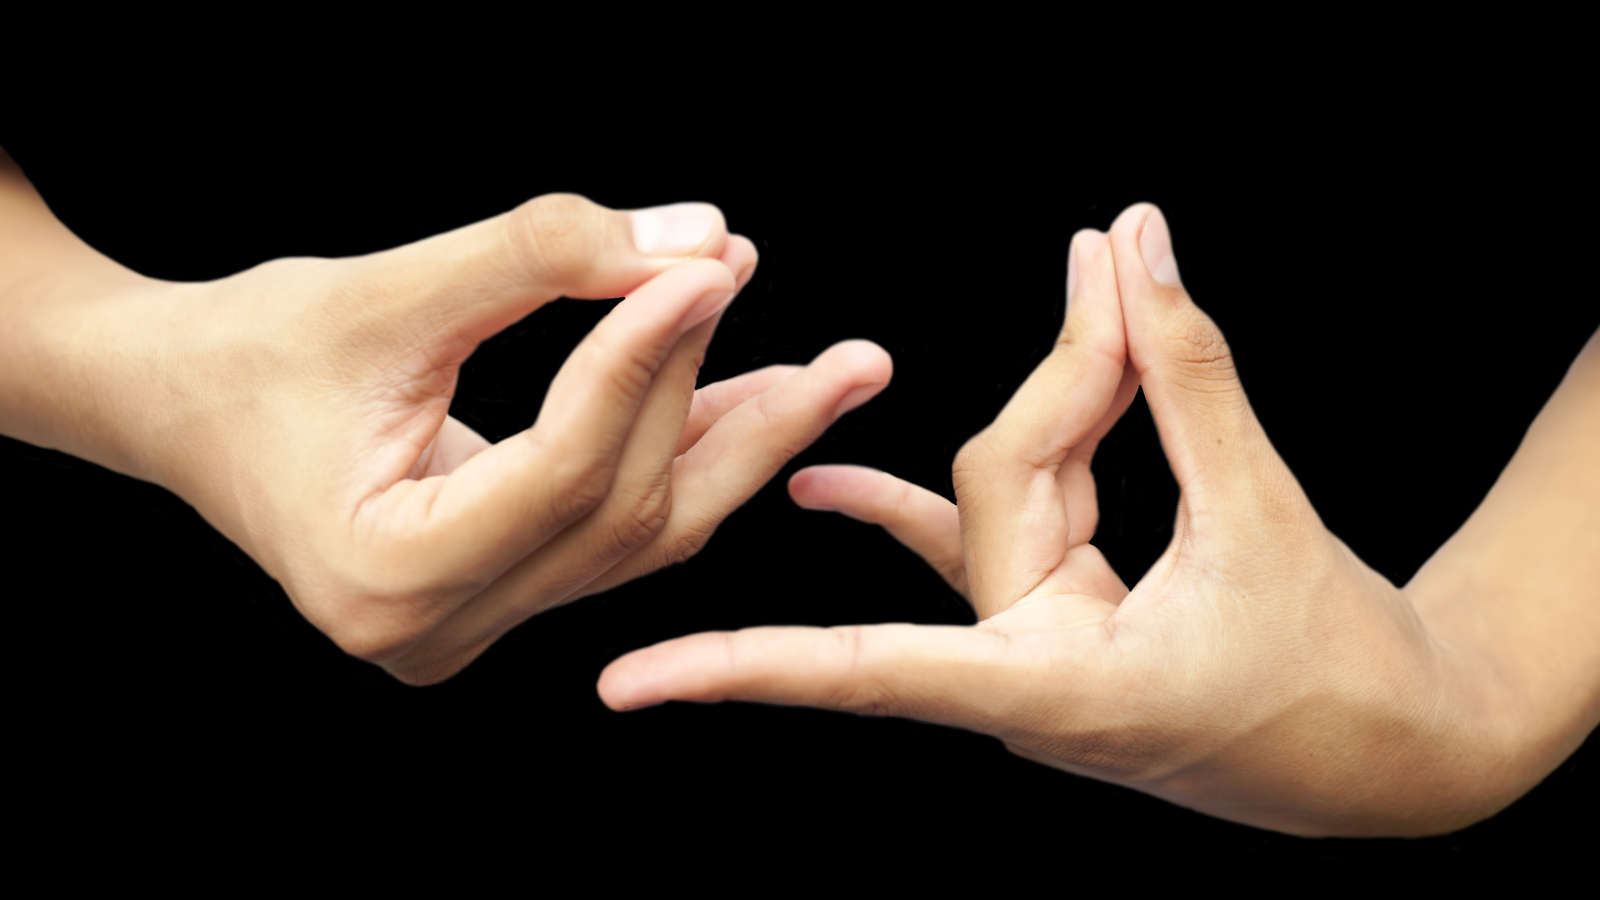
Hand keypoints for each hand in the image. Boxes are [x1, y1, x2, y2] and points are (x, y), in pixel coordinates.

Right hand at [11, 190, 889, 683]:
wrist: (182, 402)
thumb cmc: (254, 349)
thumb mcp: (388, 288)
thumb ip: (540, 256)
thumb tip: (699, 236)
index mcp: (384, 576)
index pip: (561, 468)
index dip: (641, 361)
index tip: (707, 265)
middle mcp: (434, 631)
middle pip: (623, 511)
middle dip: (719, 400)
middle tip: (820, 327)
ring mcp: (471, 627)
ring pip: (642, 532)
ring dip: (738, 439)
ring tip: (839, 374)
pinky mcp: (497, 598)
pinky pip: (621, 531)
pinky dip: (686, 456)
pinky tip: (757, 398)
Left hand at [598, 204, 1535, 836]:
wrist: (1398, 744)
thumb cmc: (1340, 670)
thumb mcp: (1260, 516)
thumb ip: (1186, 381)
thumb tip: (1137, 247)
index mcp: (1051, 688)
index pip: (867, 668)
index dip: (744, 668)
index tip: (625, 689)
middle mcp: (1016, 673)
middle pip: (996, 489)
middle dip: (1069, 378)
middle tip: (1121, 267)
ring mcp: (1029, 643)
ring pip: (1009, 490)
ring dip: (1064, 396)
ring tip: (1107, 285)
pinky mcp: (1052, 616)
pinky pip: (973, 539)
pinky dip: (918, 500)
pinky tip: (827, 482)